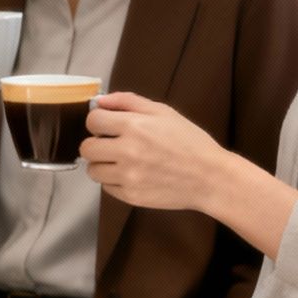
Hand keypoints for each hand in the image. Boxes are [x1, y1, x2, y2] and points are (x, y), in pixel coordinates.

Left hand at [82, 91, 297, 258]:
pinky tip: (133, 175)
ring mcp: (127, 177)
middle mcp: (126, 152)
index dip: (99, 122)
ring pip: (92, 170)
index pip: (92, 121)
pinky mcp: (131, 196)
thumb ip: (128, 102)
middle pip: (86, 148)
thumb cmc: (190, 141)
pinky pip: (106, 188)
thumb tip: (99, 101)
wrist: (211, 178)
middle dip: (97, 144)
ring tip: (122, 162)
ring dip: (103, 164)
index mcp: (133, 127)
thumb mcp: (163, 112)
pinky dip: (114, 181)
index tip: (108, 126)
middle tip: (113, 145)